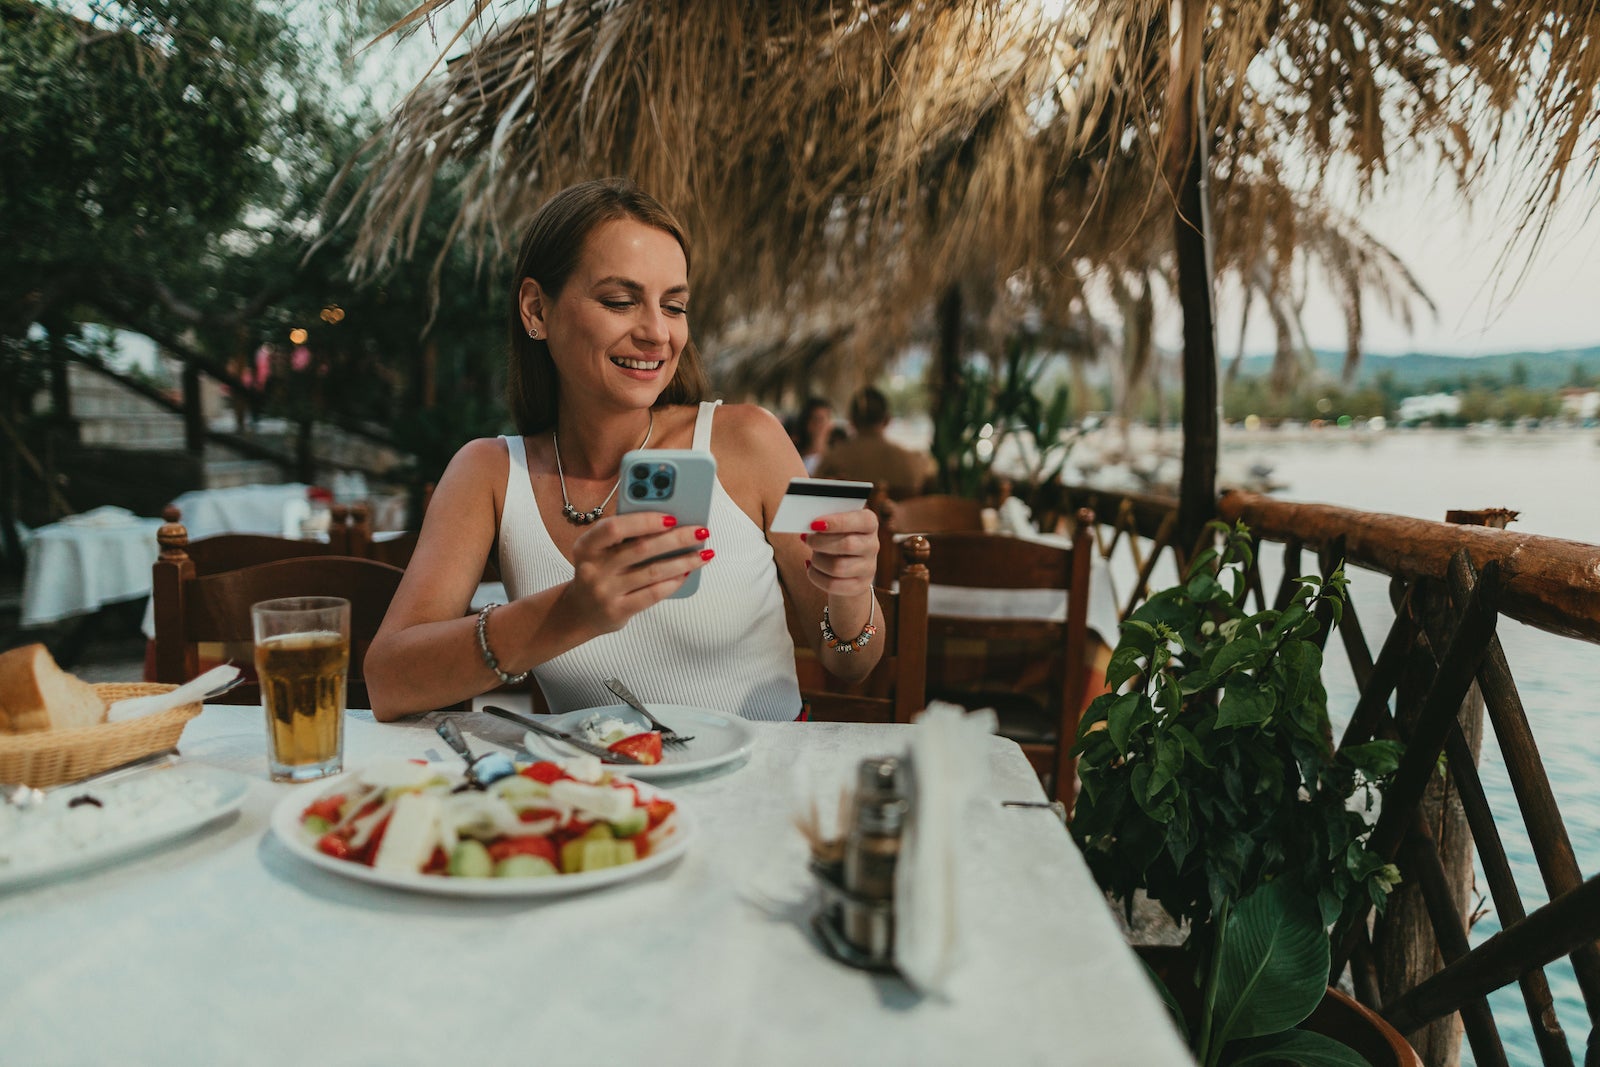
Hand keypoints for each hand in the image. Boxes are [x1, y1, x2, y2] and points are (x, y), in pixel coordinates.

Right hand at [558, 512, 713, 634]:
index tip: (672, 517)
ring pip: (652, 572)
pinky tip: (687, 572)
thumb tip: (669, 521)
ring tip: (703, 553)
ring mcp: (605, 591)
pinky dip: (673, 581)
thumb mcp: (599, 550)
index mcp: (586, 545)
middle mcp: (593, 568)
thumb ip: (625, 535)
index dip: (644, 521)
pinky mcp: (618, 610)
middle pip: (641, 549)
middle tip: (700, 532)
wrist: (580, 612)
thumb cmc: (599, 571)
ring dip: (683, 561)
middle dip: (676, 538)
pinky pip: (653, 594)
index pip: (615, 527)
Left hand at [802, 508, 877, 597]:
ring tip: (813, 556)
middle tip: (808, 540)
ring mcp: (868, 568)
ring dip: (817, 561)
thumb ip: (827, 521)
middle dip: (820, 542)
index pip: (862, 521)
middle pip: (847, 545)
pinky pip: (832, 584)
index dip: (837, 522)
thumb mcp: (835, 526)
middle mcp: (872, 545)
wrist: (844, 568)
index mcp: (869, 524)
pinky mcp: (858, 587)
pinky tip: (812, 568)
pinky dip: (815, 576)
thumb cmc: (836, 539)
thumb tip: (811, 526)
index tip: (814, 524)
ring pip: (837, 567)